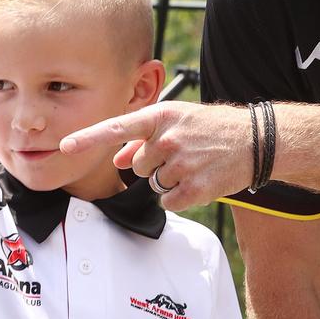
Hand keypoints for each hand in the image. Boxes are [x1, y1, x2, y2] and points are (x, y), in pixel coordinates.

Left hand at [60, 101, 252, 210]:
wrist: (256, 140)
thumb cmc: (211, 128)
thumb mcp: (178, 121)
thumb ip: (143, 139)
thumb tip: (117, 158)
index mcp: (161, 117)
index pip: (117, 128)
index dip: (88, 138)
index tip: (64, 145)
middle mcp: (168, 139)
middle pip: (137, 166)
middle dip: (153, 164)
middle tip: (181, 154)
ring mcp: (182, 164)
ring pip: (153, 184)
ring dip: (169, 180)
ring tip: (194, 164)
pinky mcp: (195, 188)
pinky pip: (169, 201)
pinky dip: (181, 196)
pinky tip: (200, 179)